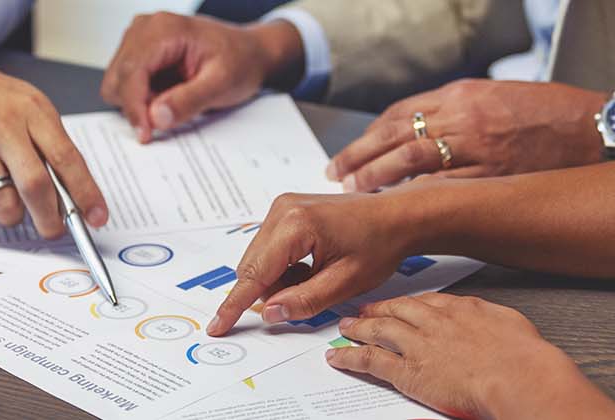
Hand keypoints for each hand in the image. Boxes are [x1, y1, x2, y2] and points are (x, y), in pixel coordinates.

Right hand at [0, 22, 107, 237]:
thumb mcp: (23, 102)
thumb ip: (46, 140)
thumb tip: (71, 191)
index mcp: (32, 110)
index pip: (68, 159)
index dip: (86, 193)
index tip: (97, 217)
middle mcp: (3, 126)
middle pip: (37, 187)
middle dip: (51, 220)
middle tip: (53, 230)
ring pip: (4, 204)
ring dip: (12, 216)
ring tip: (8, 204)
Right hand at [101, 12, 303, 141]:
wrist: (249, 52)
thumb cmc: (240, 61)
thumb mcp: (222, 84)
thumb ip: (189, 101)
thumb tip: (156, 117)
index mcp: (164, 29)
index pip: (131, 72)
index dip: (134, 108)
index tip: (145, 135)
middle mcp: (145, 28)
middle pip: (118, 78)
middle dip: (137, 105)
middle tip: (169, 115)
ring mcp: (139, 38)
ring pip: (117, 82)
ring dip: (140, 101)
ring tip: (173, 98)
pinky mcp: (138, 51)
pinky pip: (125, 83)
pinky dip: (142, 97)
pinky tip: (167, 93)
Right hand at [205, 188, 426, 336]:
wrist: (396, 216)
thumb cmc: (379, 244)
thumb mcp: (345, 282)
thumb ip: (305, 300)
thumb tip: (270, 313)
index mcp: (296, 225)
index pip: (254, 274)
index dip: (234, 305)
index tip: (217, 326)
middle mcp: (282, 210)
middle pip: (252, 267)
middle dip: (271, 291)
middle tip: (307, 298)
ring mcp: (282, 207)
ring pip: (259, 260)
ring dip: (279, 280)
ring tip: (317, 278)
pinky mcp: (285, 210)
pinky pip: (269, 249)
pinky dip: (284, 267)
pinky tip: (311, 267)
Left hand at [327, 79, 608, 191]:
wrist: (591, 127)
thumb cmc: (547, 112)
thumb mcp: (494, 96)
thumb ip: (455, 111)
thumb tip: (418, 129)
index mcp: (460, 95)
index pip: (399, 114)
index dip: (369, 136)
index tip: (350, 153)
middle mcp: (462, 117)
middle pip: (395, 135)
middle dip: (360, 156)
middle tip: (337, 173)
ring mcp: (476, 146)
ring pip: (411, 159)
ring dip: (377, 176)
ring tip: (355, 190)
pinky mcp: (492, 173)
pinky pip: (443, 185)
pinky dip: (414, 195)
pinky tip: (395, 206)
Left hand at [327, 293, 614, 419]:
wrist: (518, 374)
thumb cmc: (524, 356)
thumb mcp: (511, 324)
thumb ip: (492, 320)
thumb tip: (491, 322)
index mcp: (461, 309)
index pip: (426, 302)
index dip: (408, 303)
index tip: (400, 303)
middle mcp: (435, 322)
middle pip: (398, 310)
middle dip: (378, 309)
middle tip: (363, 309)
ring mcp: (419, 345)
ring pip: (379, 331)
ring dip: (360, 328)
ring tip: (345, 327)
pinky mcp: (408, 371)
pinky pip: (371, 361)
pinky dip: (351, 357)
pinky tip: (338, 357)